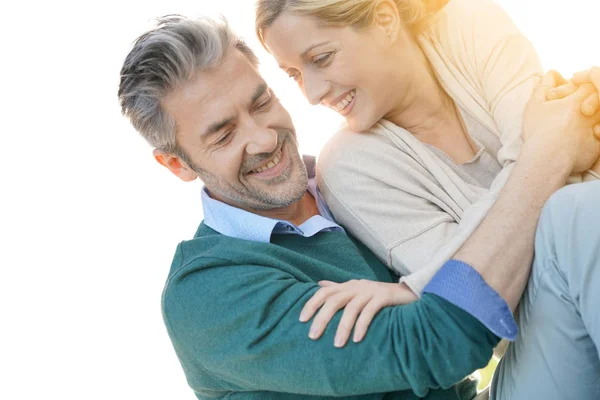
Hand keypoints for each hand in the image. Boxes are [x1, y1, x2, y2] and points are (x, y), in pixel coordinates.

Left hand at [300, 280, 416, 347]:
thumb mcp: (357, 290)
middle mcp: (357, 286)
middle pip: (335, 300)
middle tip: (313, 336)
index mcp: (348, 285)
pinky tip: (357, 339)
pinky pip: (370, 311)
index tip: (301, 319)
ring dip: (343, 327)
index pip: (325, 292)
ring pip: (352, 308)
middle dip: (322, 318)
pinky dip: (362, 325)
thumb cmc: (378, 295)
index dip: (312, 304)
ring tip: (337, 345)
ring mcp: (371, 291)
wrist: (408, 292)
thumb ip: (338, 288)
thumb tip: (319, 285)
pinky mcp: (384, 297)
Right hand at [523, 71, 599, 172]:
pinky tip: (577, 143)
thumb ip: (543, 86)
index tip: (572, 94)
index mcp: (577, 102)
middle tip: (577, 111)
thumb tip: (551, 73)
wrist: (545, 160)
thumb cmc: (538, 132)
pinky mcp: (596, 148)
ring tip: (573, 129)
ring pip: (598, 121)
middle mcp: (590, 115)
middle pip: (597, 103)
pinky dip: (591, 139)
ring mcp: (595, 131)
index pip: (589, 86)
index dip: (582, 88)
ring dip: (591, 121)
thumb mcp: (535, 105)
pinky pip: (598, 140)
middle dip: (590, 105)